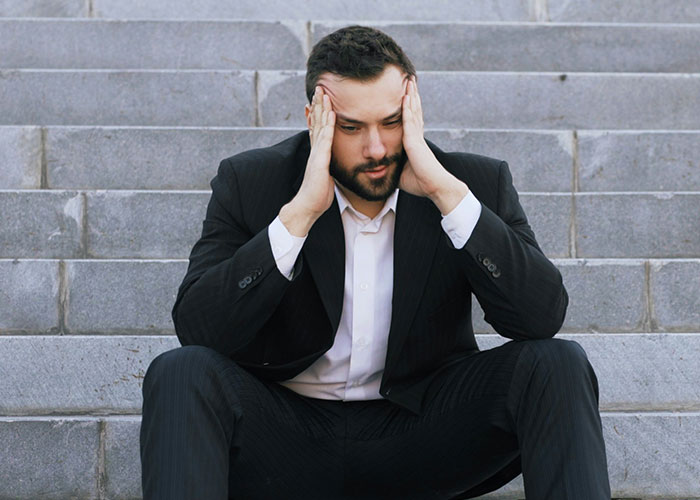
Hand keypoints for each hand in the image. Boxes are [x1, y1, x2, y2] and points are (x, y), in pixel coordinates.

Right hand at [279, 86, 335, 235]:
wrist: (308, 206)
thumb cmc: (318, 195)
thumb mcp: (326, 176)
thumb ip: (328, 166)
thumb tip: (332, 165)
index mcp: (318, 152)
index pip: (318, 127)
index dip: (319, 112)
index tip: (322, 99)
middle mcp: (315, 149)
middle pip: (316, 121)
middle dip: (318, 104)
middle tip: (320, 87)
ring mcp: (316, 153)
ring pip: (319, 125)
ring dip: (321, 108)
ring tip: (323, 92)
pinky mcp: (319, 160)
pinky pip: (324, 139)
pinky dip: (327, 124)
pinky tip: (331, 113)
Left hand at [399, 77, 467, 213]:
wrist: (435, 187)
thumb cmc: (421, 183)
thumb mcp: (402, 172)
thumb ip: (393, 166)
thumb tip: (382, 168)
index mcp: (414, 142)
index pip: (410, 120)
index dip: (409, 106)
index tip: (406, 94)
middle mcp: (417, 136)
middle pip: (414, 110)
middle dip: (411, 95)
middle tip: (409, 80)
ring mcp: (416, 137)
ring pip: (414, 111)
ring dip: (411, 95)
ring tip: (409, 80)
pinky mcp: (415, 141)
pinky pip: (410, 121)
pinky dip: (408, 108)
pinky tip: (406, 96)